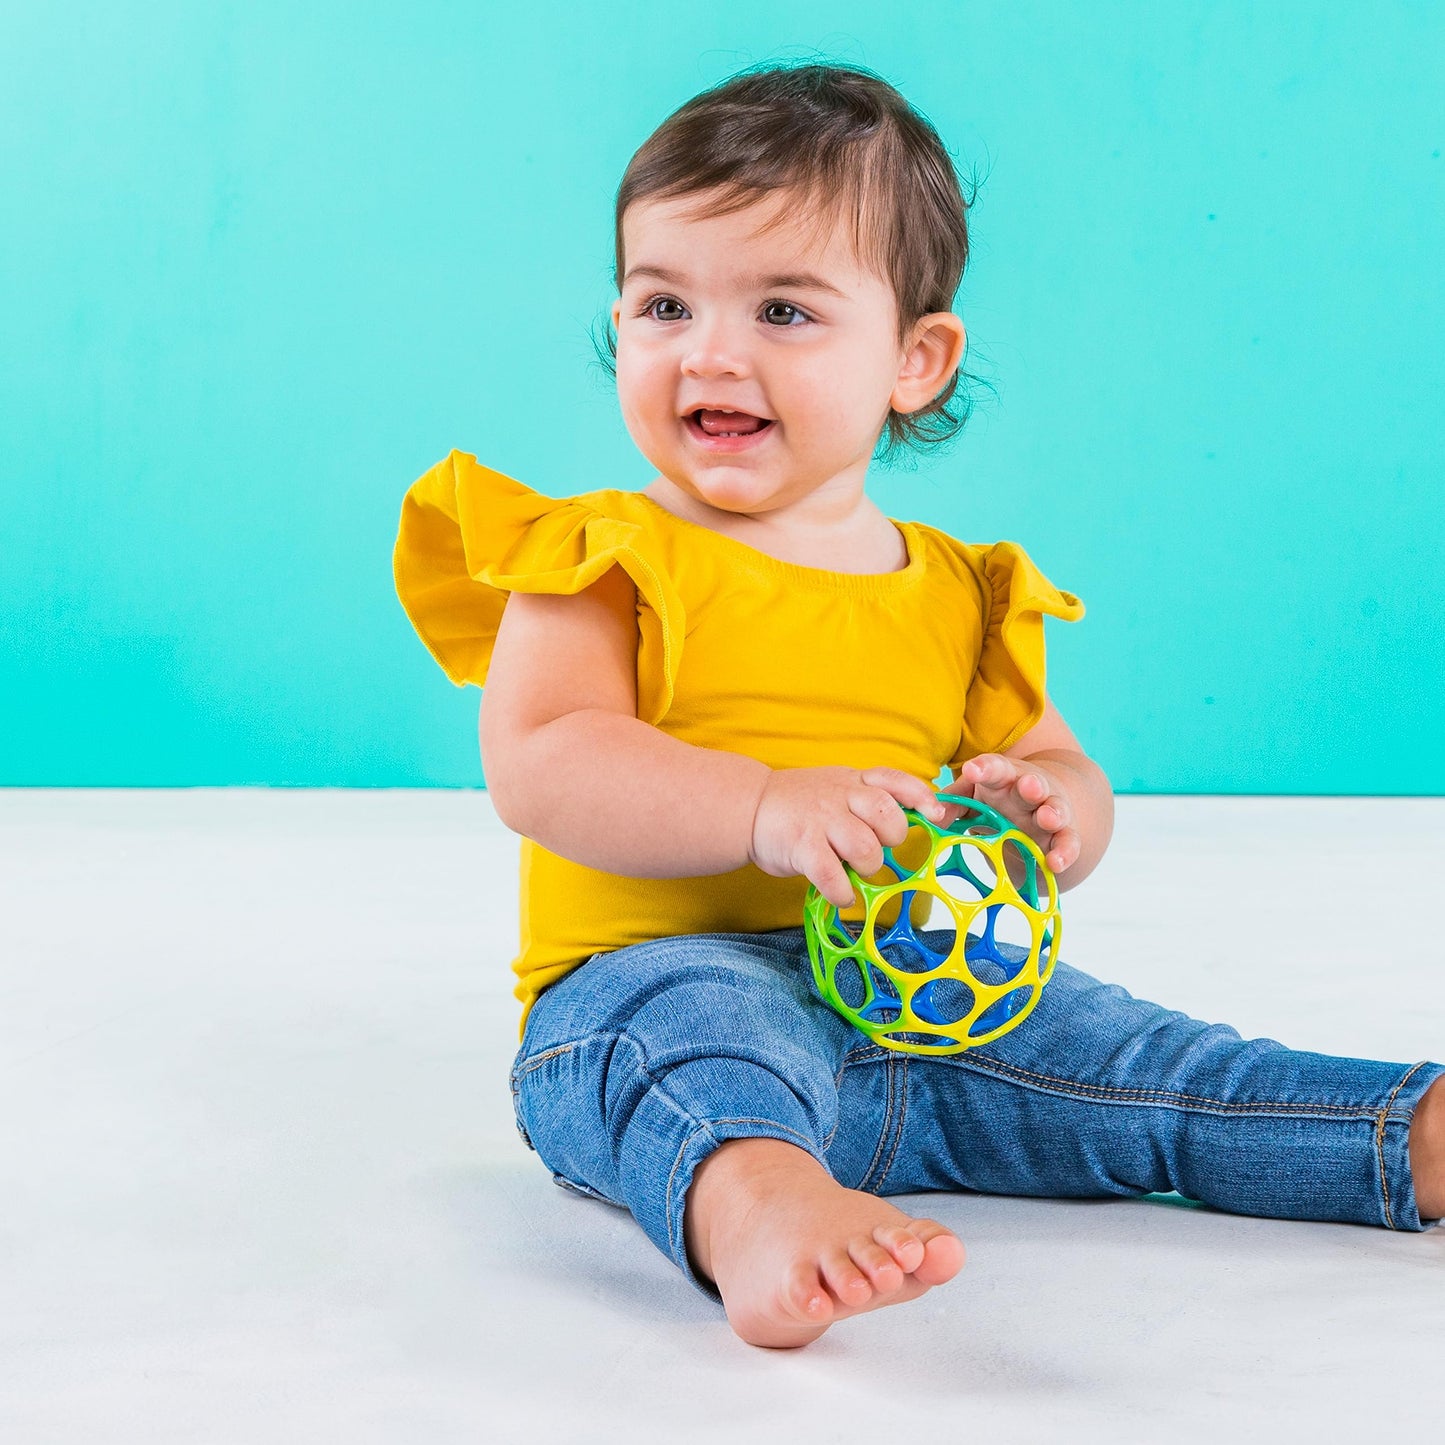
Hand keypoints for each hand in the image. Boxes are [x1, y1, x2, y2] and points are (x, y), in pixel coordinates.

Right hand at [749, 766, 949, 908]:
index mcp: (853, 781)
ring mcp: (821, 820)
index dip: (921, 797)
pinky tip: (839, 893)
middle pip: (887, 816)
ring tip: (853, 871)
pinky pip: (832, 875)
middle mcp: (840, 796)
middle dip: (891, 839)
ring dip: (867, 867)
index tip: (935, 815)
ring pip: (866, 848)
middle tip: (874, 849)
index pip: (896, 780)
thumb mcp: (837, 786)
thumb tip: (908, 822)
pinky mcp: (801, 846)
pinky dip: (841, 892)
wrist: (748, 806)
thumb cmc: (799, 803)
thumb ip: (867, 798)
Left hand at [940, 753, 1080, 875]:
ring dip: (1052, 813)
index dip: (985, 768)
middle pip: (1031, 785)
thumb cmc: (997, 798)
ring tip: (1048, 818)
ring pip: (1054, 811)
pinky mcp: (1062, 836)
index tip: (972, 770)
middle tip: (1028, 785)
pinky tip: (1057, 863)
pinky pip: (1068, 843)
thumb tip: (930, 818)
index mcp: (1002, 779)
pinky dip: (1065, 852)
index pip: (994, 769)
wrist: (1039, 804)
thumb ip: (952, 805)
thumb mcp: (972, 798)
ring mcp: (1047, 813)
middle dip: (1031, 785)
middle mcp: (1028, 792)